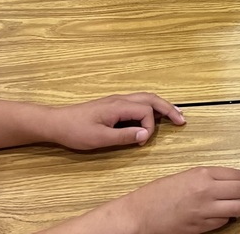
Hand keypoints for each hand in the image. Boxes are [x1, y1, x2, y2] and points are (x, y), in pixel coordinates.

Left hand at [45, 93, 185, 149]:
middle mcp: (121, 99)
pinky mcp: (113, 105)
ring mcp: (117, 100)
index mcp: (119, 106)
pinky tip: (153, 115)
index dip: (149, 127)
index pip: (145, 111)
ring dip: (161, 106)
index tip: (141, 142)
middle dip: (168, 108)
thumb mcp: (99, 139)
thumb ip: (124, 136)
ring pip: (146, 98)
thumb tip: (145, 135)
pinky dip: (151, 107)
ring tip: (174, 115)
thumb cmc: (76, 131)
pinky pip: (138, 102)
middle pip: (151, 98)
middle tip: (182, 120)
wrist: (57, 122)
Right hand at [103, 167, 239, 233]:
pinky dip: (230, 219)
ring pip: (237, 209)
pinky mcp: (200, 228)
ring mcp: (204, 211)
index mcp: (203, 174)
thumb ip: (209, 179)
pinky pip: (222, 223)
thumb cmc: (159, 193)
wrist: (140, 214)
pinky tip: (235, 217)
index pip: (237, 176)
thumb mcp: (186, 176)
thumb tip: (230, 185)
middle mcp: (206, 191)